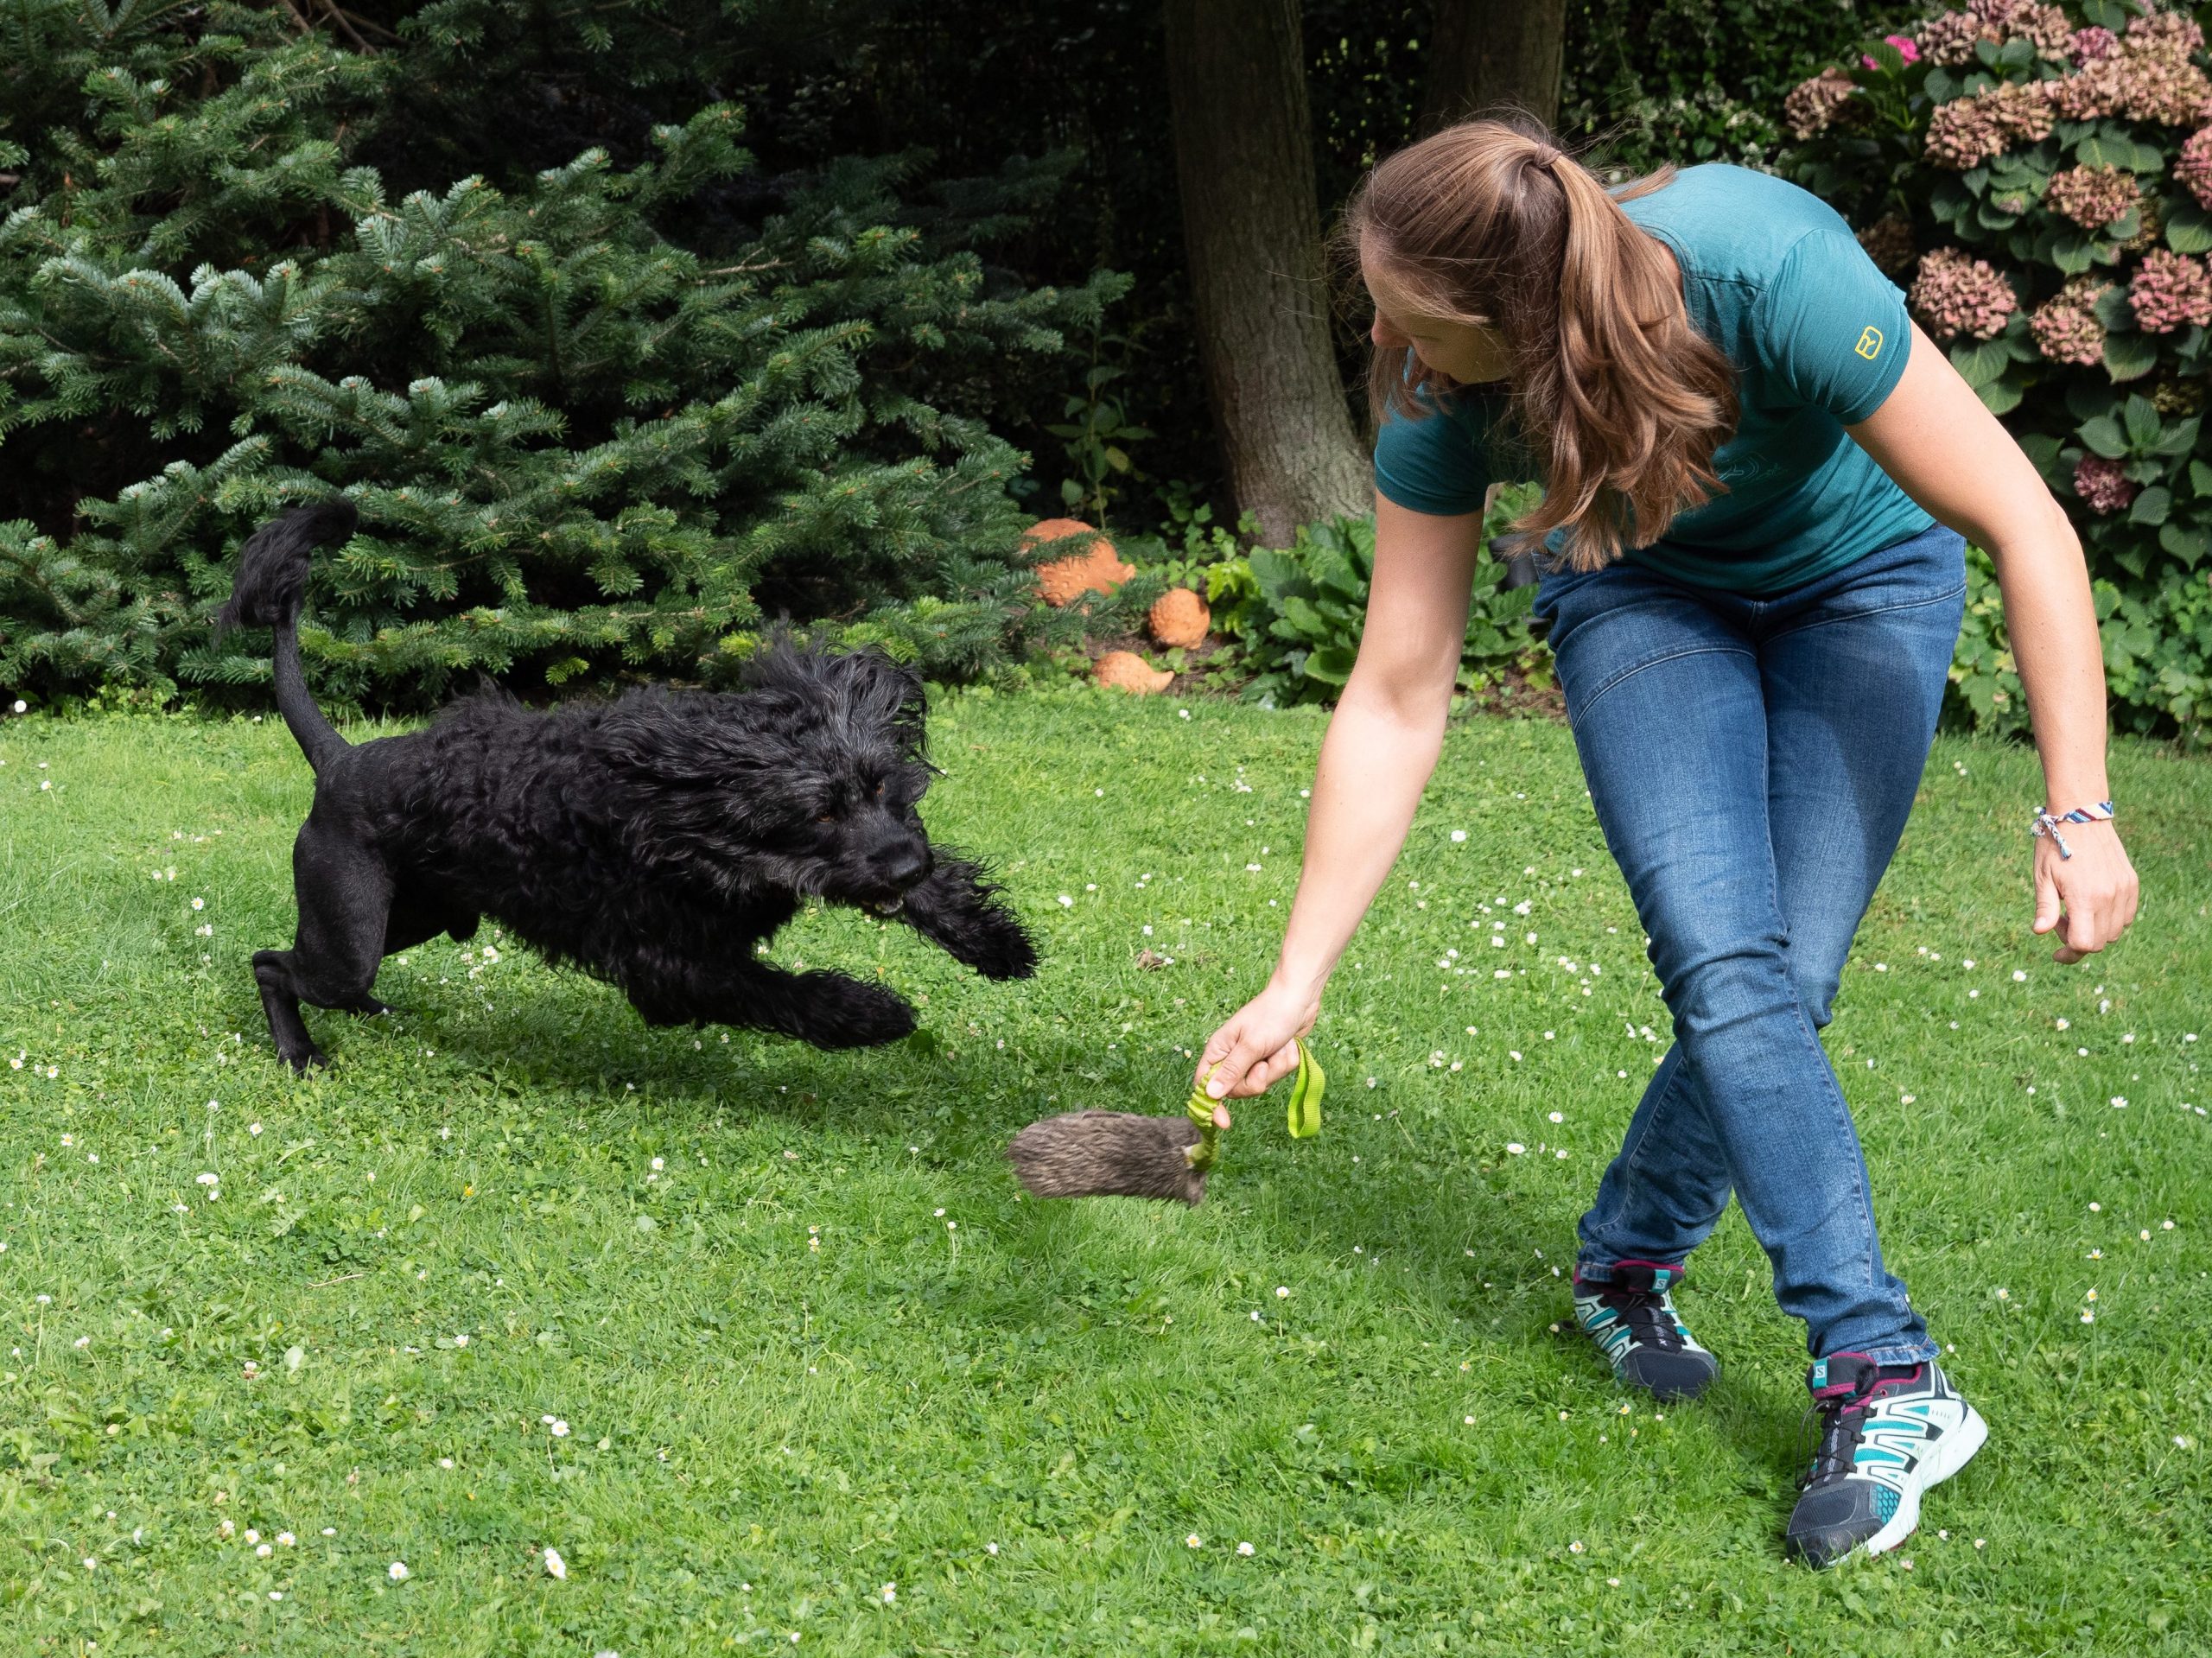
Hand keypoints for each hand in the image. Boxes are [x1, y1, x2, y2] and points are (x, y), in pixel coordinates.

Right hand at [1193, 980, 1320, 1126]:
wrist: (1300, 998)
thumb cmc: (1272, 1014)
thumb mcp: (1251, 1045)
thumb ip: (1231, 1071)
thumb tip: (1211, 1094)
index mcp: (1219, 1050)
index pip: (1205, 1083)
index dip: (1212, 1103)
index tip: (1224, 1122)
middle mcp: (1233, 1056)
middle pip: (1238, 1089)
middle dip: (1257, 1080)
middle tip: (1265, 1064)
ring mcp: (1253, 1059)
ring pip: (1261, 1083)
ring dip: (1276, 1069)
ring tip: (1280, 1047)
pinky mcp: (1271, 1059)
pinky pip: (1277, 1075)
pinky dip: (1286, 1063)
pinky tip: (1289, 1046)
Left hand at [2032, 819, 2138, 963]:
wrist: (2080, 817)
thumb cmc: (2054, 846)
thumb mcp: (2042, 878)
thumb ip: (2045, 908)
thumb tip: (2039, 932)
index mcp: (2085, 898)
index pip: (2084, 944)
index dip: (2068, 953)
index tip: (2055, 951)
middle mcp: (2109, 897)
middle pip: (2100, 942)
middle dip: (2078, 940)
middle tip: (2060, 919)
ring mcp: (2124, 890)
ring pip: (2115, 932)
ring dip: (2095, 930)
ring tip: (2075, 908)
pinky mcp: (2131, 883)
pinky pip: (2126, 916)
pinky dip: (2111, 919)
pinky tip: (2092, 904)